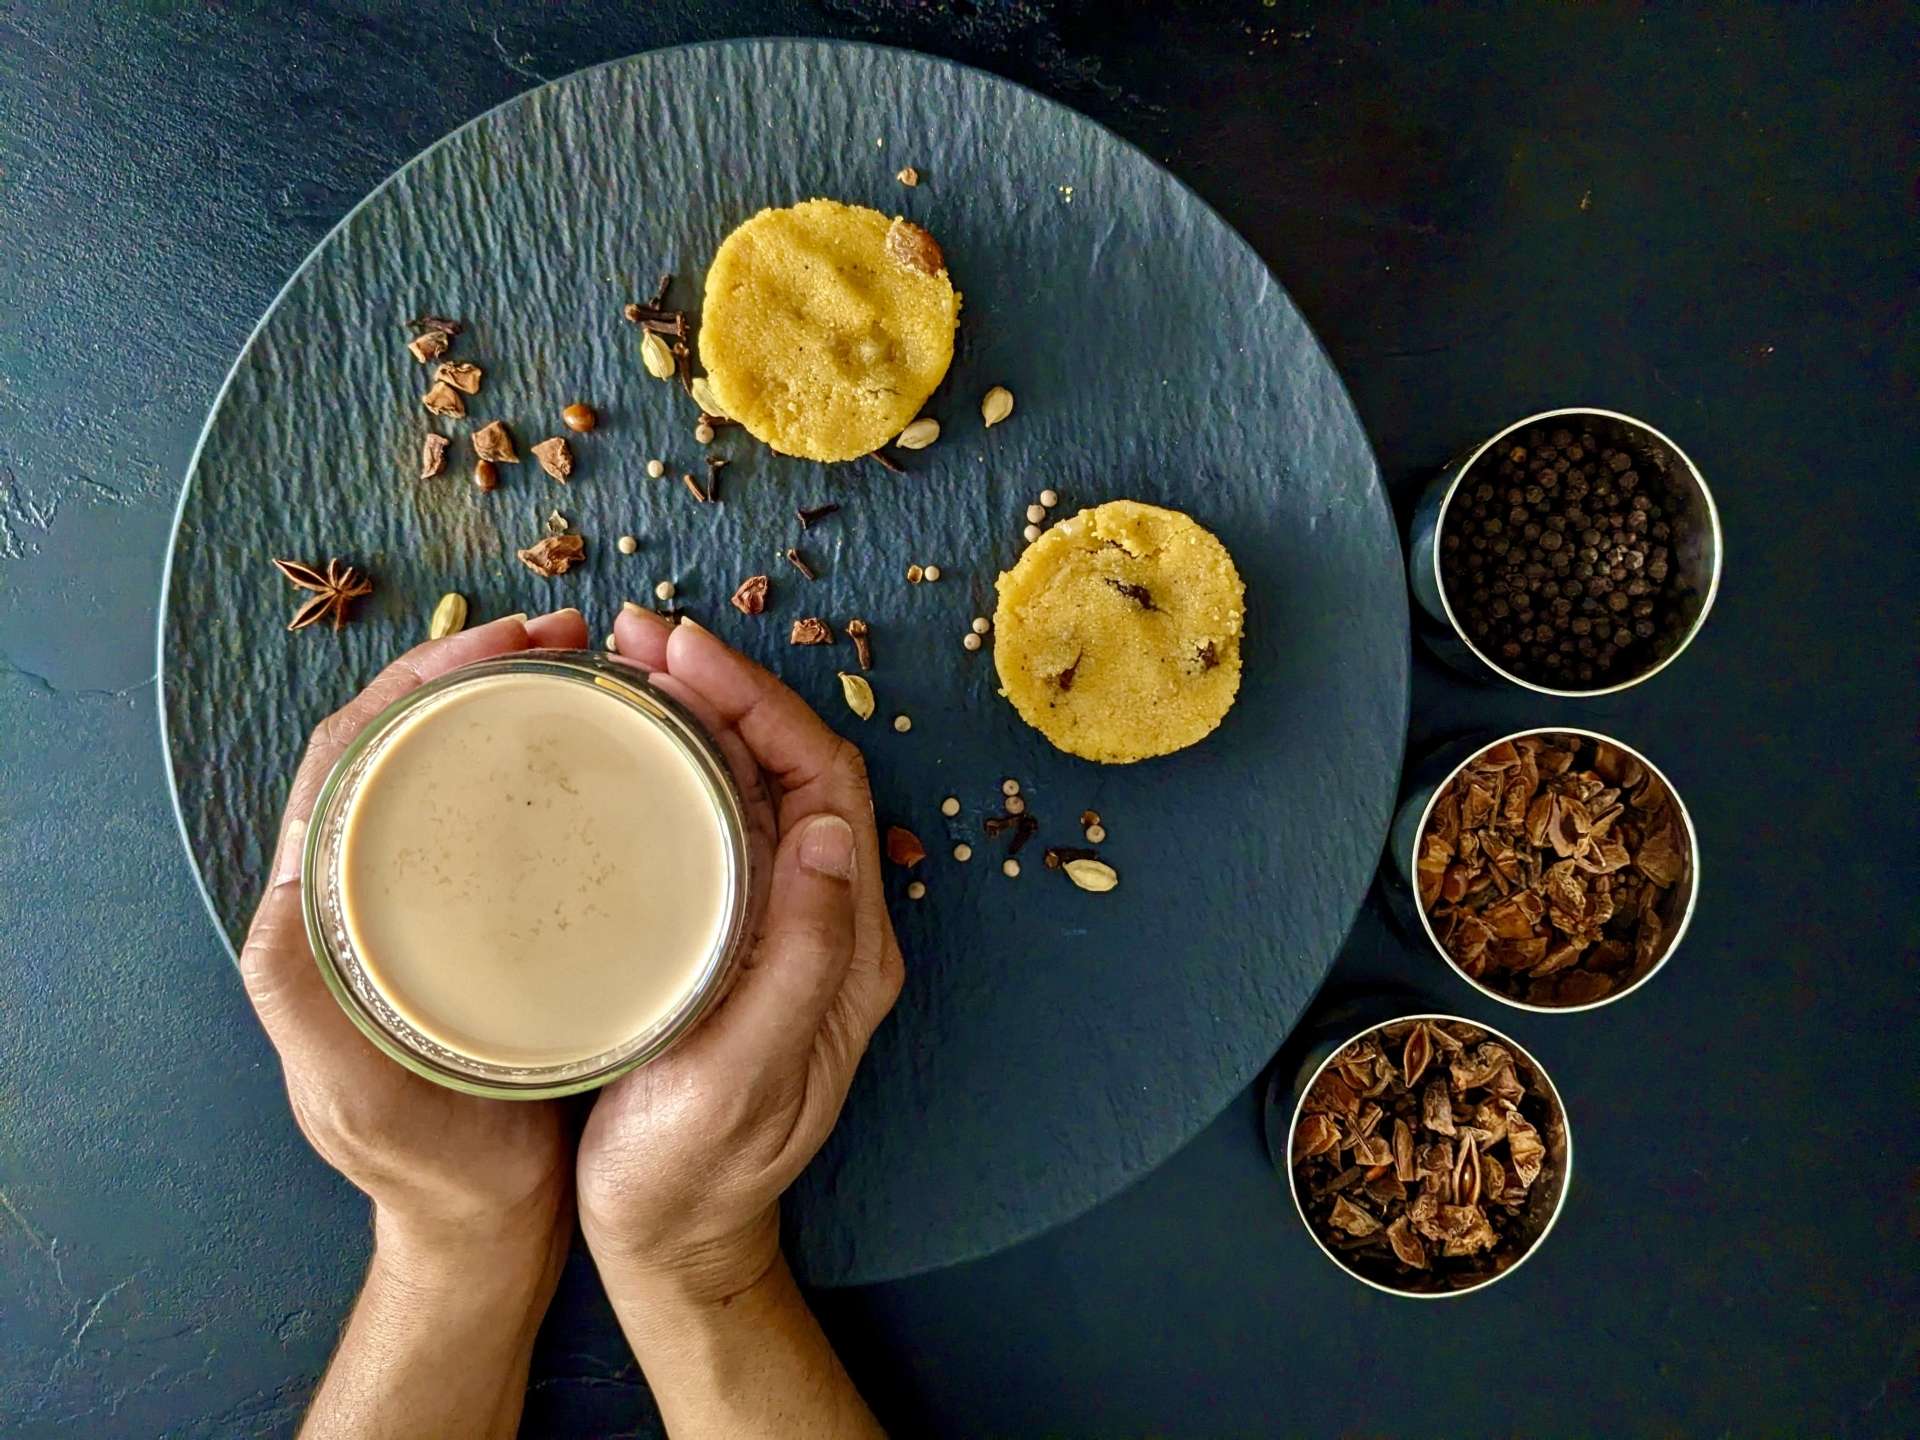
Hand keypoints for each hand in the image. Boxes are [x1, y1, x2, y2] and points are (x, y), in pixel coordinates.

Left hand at [239, 608, 589, 1258]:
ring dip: (520, 700)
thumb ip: (301, 1001)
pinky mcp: (500, 918)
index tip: (498, 643)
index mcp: (324, 907)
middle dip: (478, 665)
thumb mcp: (350, 1093)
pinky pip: (513, 815)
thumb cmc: (421, 1160)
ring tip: (596, 665)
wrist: (485, 1216)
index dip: (412, 683)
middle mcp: (376, 884)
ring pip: (464, 766)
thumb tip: (283, 887)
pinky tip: (613, 746)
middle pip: (410, 738)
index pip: (349, 756)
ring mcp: (440, 897)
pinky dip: (554, 761)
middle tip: (568, 632)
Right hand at [577, 608, 905, 1303]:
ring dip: (700, 716)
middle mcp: (827, 922)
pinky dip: (679, 767)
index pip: (826, 781)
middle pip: (794, 766)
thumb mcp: (740, 1082)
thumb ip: (799, 963)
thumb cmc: (691, 1178)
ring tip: (622, 667)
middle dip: (726, 687)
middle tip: (634, 636)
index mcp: (846, 948)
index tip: (683, 652)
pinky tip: (625, 746)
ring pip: (756, 787)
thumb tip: (832, 831)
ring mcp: (782, 927)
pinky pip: (721, 826)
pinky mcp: (734, 938)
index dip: (763, 702)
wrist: (671, 1244)